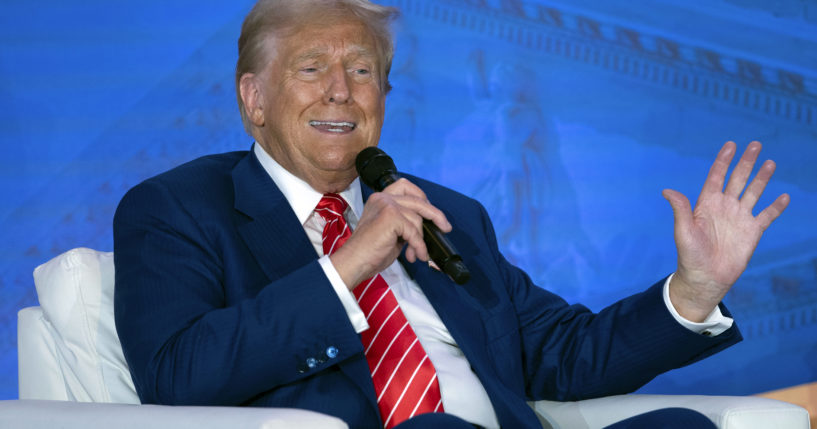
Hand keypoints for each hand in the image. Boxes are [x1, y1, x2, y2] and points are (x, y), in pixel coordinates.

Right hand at [330, 178, 451, 288]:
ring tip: (415, 254)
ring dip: (420, 239)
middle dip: (435, 214)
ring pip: (417, 219)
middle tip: (445, 227)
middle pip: (418, 200)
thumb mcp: (390, 231)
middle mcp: (382, 198)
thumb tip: (426, 226)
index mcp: (380, 199)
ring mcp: (386, 205)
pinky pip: (414, 231)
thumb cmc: (369, 251)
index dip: (422, 196)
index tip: (431, 211)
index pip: (405, 186)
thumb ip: (404, 222)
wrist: (355, 262)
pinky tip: (414, 256)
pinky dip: (418, 245)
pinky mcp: (390, 216)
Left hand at [663, 141, 789, 321]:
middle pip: (737, 179)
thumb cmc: (690, 255)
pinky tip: (784, 196)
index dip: (723, 161)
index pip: (717, 176)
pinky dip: (776, 206)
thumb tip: (666, 191)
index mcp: (707, 204)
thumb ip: (681, 209)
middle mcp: (724, 207)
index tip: (731, 145)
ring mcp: (739, 218)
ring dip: (762, 178)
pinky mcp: (752, 232)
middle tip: (756, 144)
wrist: (706, 278)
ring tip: (770, 162)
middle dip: (746, 162)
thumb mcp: (683, 231)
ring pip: (753, 192)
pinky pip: (767, 215)